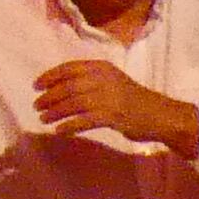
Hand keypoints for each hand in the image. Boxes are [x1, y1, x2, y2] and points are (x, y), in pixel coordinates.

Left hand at [34, 56, 198, 153]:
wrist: (161, 114)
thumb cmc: (133, 98)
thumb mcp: (112, 80)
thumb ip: (91, 79)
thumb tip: (60, 87)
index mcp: (102, 68)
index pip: (69, 68)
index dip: (50, 76)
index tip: (37, 86)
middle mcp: (104, 80)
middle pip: (68, 86)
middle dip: (49, 96)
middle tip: (37, 105)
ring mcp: (109, 98)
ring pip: (73, 103)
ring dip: (55, 112)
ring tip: (44, 118)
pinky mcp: (113, 116)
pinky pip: (84, 121)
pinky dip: (69, 126)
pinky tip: (60, 131)